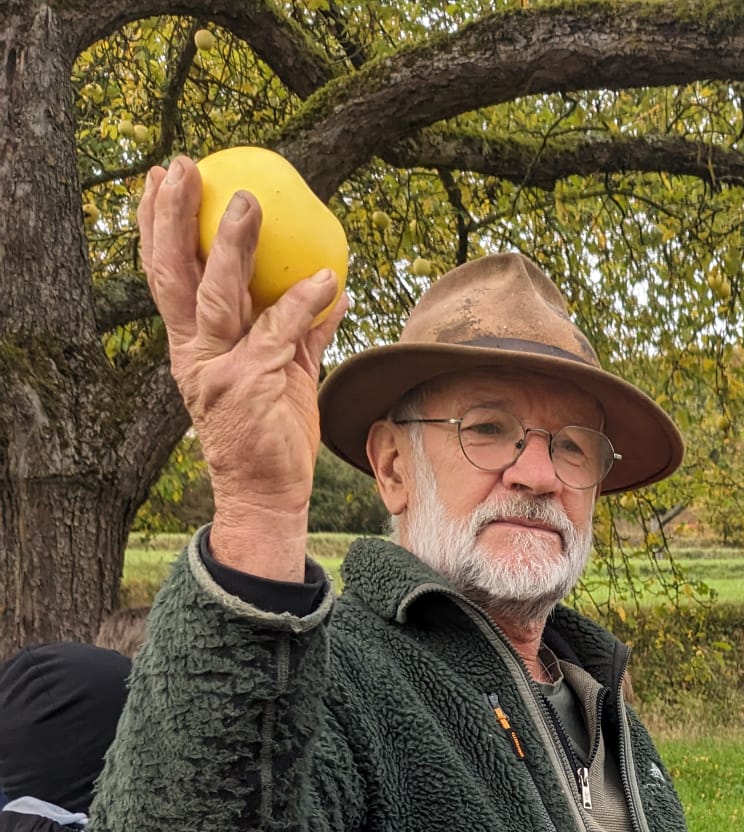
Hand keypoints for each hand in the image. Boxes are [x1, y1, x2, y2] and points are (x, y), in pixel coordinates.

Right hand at [139, 156, 346, 557]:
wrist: (268, 496)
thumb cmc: (271, 436)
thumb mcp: (283, 375)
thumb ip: (300, 331)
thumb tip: (331, 288)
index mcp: (190, 347)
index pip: (164, 276)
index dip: (155, 226)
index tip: (156, 179)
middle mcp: (195, 354)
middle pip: (174, 274)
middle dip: (174, 217)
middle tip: (185, 166)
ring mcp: (220, 369)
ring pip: (219, 294)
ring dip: (232, 244)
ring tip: (247, 201)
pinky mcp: (251, 386)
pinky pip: (280, 332)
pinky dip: (303, 303)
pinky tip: (327, 277)